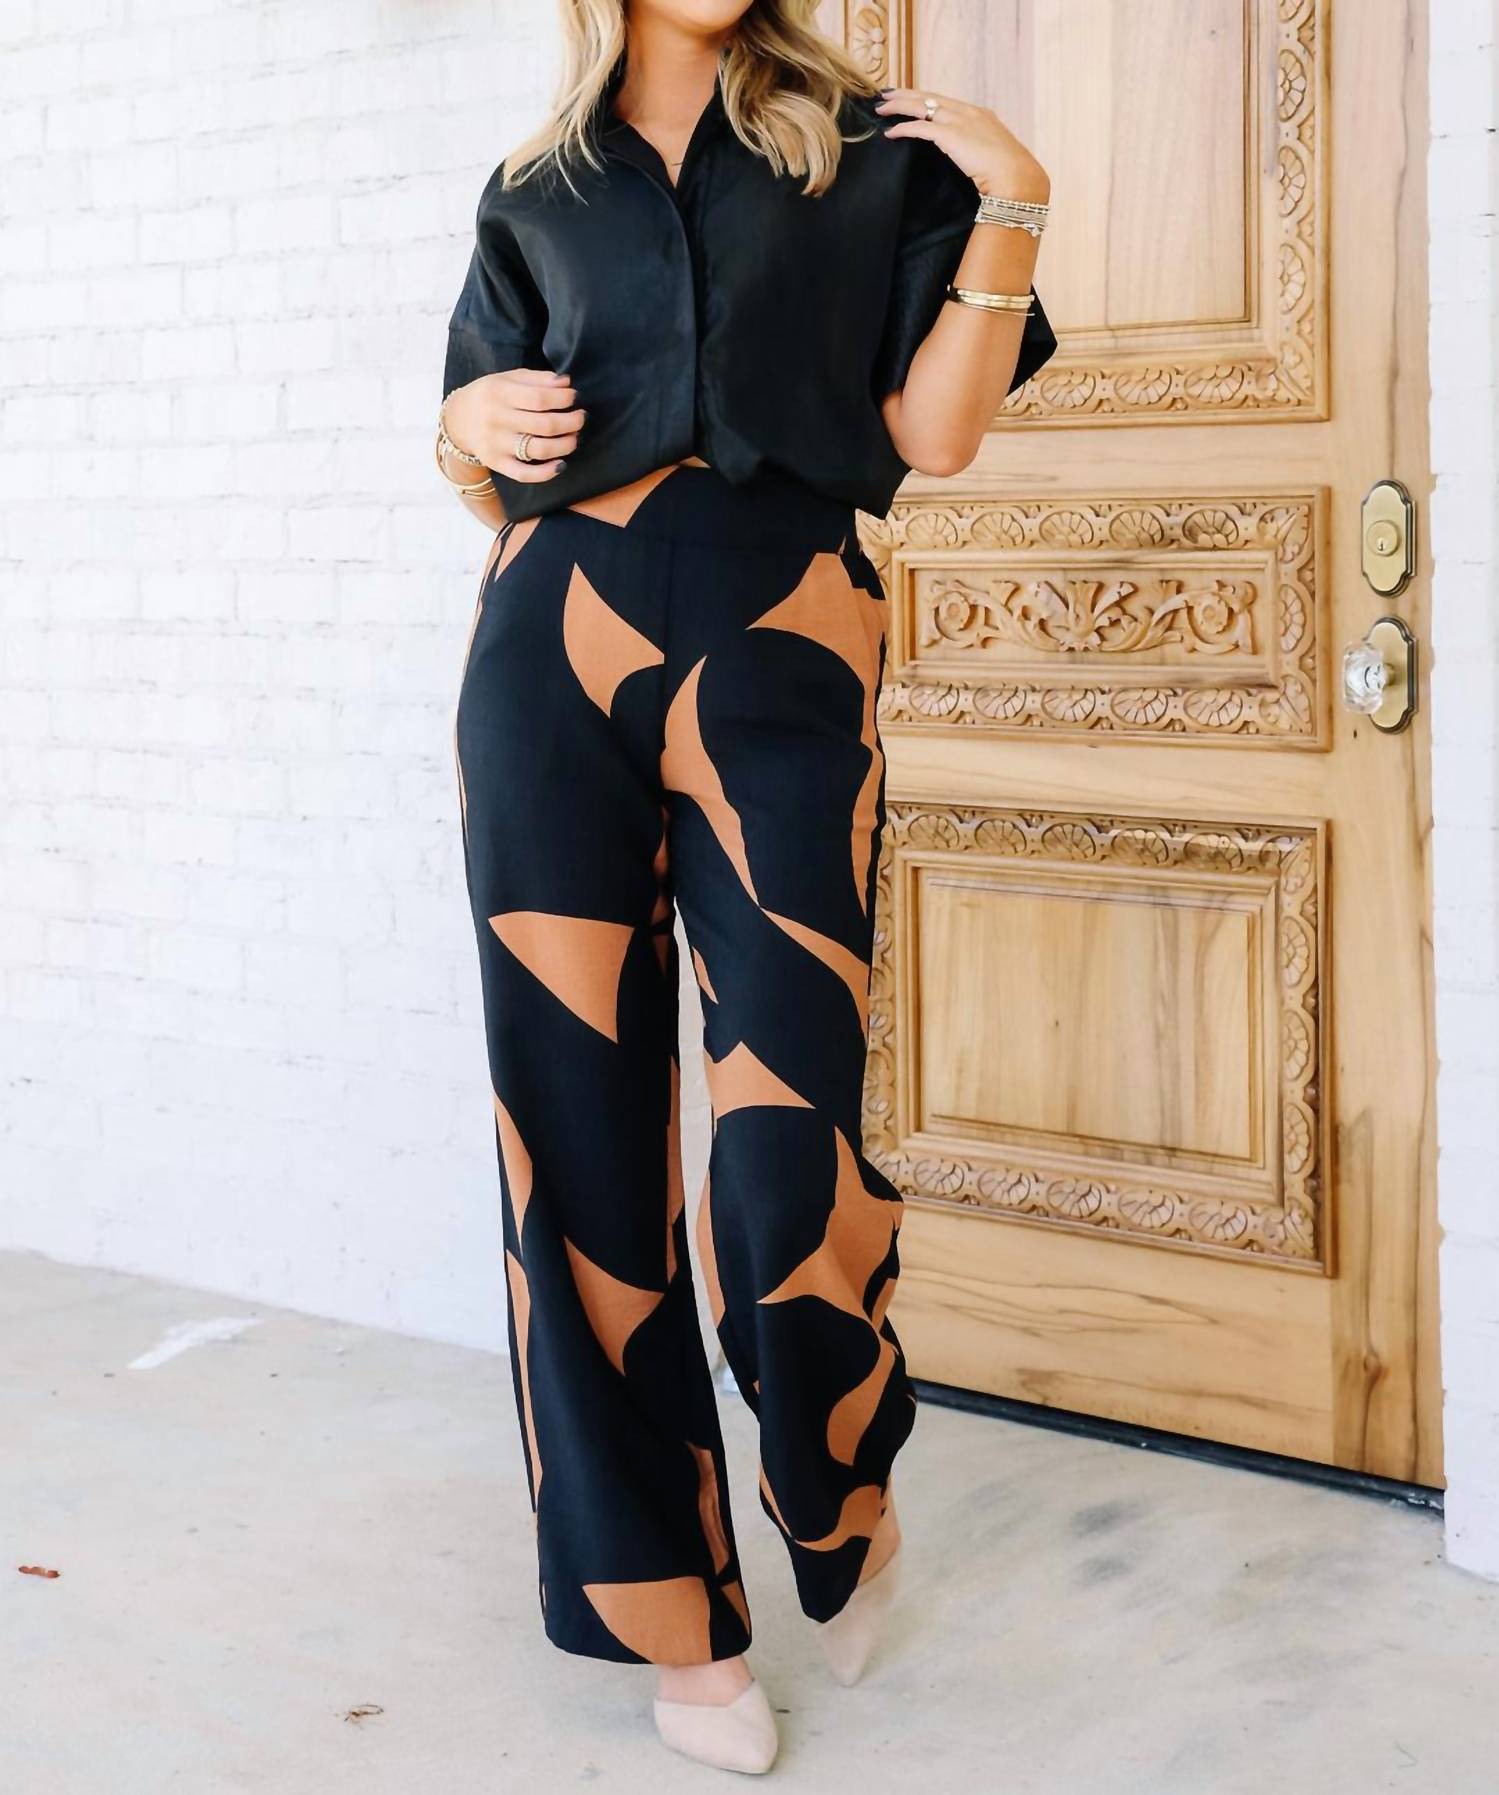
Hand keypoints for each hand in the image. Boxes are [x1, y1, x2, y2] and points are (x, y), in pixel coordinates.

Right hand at [442, 367, 584, 483]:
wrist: (458, 420)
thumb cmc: (490, 396)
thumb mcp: (508, 379)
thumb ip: (537, 379)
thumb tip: (566, 383)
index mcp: (499, 393)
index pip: (540, 398)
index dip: (564, 399)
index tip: (574, 398)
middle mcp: (497, 419)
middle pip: (545, 425)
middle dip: (571, 422)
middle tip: (581, 418)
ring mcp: (496, 444)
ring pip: (539, 449)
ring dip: (565, 445)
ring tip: (574, 437)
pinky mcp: (497, 464)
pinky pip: (525, 474)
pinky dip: (546, 473)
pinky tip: (561, 465)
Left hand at [875, 88, 1048, 203]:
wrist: (1016, 177)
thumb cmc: (1008, 174)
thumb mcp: (992, 155)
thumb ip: (978, 149)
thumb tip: (970, 158)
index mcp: (978, 114)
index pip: (944, 100)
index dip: (924, 97)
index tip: (907, 96)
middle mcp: (967, 112)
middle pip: (930, 97)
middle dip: (906, 95)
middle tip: (886, 94)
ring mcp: (960, 121)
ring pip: (922, 106)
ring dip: (899, 105)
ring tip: (881, 108)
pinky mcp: (951, 135)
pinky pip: (920, 127)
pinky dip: (904, 128)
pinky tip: (891, 132)